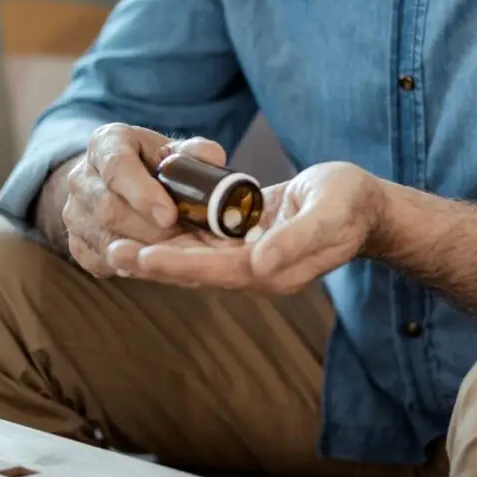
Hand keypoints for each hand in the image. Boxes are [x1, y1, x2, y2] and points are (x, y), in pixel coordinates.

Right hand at [50, 124, 228, 278]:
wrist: (122, 184)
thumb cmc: (155, 165)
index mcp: (106, 143)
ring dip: (142, 250)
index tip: (170, 215)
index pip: (116, 166)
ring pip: (104, 238)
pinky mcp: (75, 242)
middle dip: (149, 229)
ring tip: (174, 251)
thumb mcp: (176, 151)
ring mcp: (73, 212)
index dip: (142, 193)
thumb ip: (196, 153)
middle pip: (108, 209)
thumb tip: (211, 161)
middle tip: (182, 239)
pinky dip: (129, 266)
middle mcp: (81, 177)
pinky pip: (99, 261)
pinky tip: (153, 260)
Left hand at [118, 161, 384, 294]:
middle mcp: (256, 270)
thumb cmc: (351, 205)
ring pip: (194, 259)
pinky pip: (204, 244)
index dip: (177, 265)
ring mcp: (250, 258)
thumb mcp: (330, 215)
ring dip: (157, 254)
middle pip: (196, 270)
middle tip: (111, 252)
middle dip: (154, 264)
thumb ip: (297, 240)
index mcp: (274, 270)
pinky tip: (147, 231)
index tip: (142, 257)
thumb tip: (259, 263)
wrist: (364, 206)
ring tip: (115, 247)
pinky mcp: (246, 242)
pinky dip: (175, 239)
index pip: (216, 271)